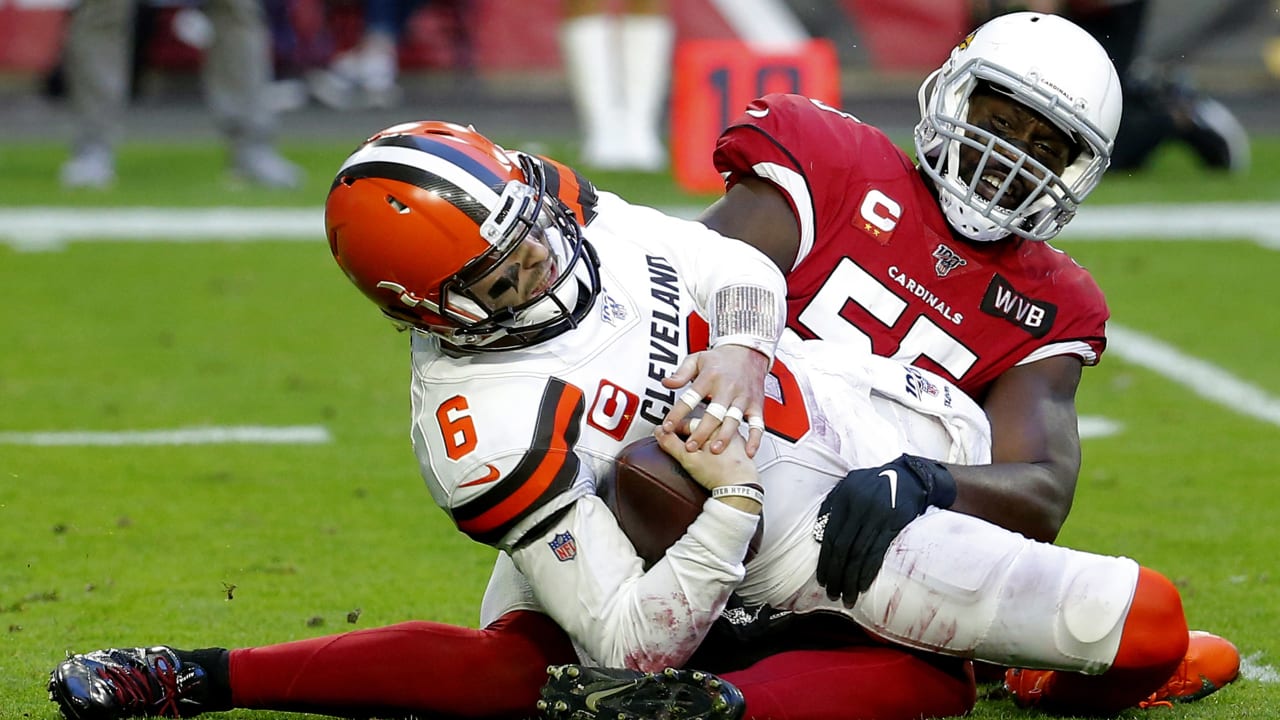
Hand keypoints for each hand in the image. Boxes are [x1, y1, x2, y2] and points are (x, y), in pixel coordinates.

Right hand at [654, 424, 758, 500]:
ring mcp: (738, 441)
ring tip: (693, 452)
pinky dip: (715, 450)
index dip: (675, 428)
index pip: (689, 422)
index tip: (667, 433)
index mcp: (717, 425)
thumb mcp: (689, 458)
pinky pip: (725, 446)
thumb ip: (671, 444)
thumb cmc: (720, 474)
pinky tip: (711, 458)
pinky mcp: (742, 453)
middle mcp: (730, 429)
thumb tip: (659, 433)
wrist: (742, 490)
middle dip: (688, 435)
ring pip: (714, 436)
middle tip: (678, 443)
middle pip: (702, 427)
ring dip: (702, 442)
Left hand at [660, 346, 768, 457]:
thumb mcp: (696, 359)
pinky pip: (757, 424)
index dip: (677, 413)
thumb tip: (666, 383)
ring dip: (724, 436)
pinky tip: (748, 451)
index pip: (690, 397)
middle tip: (691, 447)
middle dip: (701, 432)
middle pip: (714, 413)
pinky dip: (755, 439)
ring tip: (714, 450)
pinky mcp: (756, 404)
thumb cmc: (720, 359)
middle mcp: (727, 387)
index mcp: (710, 377)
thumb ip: (681, 373)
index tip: (667, 427)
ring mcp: (743, 397)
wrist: (749, 351)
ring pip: (734, 419)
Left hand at [814, 455, 957, 604]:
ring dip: (850, 578)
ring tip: (847, 596)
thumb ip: (832, 504)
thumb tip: (818, 534)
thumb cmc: (875, 484)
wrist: (910, 478)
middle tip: (832, 593)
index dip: (824, 560)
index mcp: (844, 498)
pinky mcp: (893, 524)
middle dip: (835, 574)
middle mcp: (858, 507)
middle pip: (842, 547)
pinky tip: (862, 585)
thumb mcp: (849, 484)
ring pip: (859, 553)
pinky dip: (868, 571)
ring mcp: (877, 516)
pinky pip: (877, 552)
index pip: (829, 535)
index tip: (821, 579)